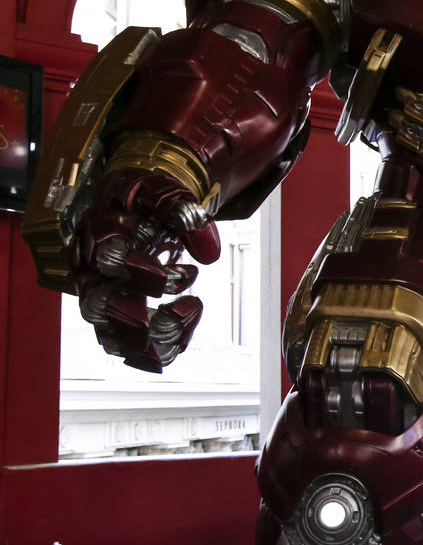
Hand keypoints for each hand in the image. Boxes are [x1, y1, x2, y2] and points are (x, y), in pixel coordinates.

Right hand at [75, 169, 220, 371]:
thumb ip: (185, 213)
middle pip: (97, 305)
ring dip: (149, 342)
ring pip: (110, 336)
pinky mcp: (113, 316)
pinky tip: (182, 342)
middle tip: (170, 321)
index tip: (185, 274)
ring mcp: (100, 297)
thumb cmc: (146, 202)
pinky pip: (129, 347)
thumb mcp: (165, 194)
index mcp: (100, 233)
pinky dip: (156, 350)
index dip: (140, 267)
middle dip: (134, 318)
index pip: (107, 254)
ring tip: (184, 327)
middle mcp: (92, 270)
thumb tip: (209, 252)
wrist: (133, 207)